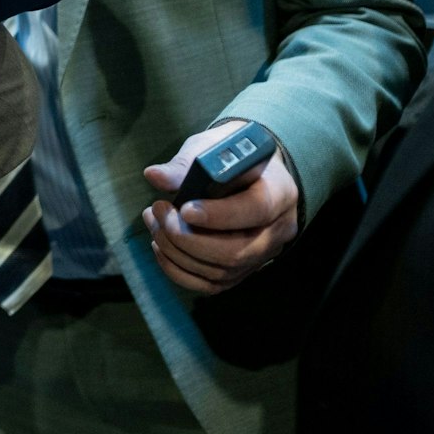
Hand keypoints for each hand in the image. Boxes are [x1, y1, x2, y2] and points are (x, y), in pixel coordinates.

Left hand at [140, 120, 299, 294]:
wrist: (251, 173)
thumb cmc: (231, 157)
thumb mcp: (212, 148)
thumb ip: (186, 164)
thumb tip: (154, 176)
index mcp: (279, 192)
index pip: (256, 211)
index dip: (218, 215)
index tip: (184, 208)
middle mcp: (278, 230)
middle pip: (236, 251)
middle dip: (188, 238)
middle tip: (159, 212)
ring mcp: (263, 255)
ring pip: (221, 271)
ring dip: (177, 252)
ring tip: (154, 222)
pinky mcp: (244, 270)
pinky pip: (212, 284)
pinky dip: (180, 270)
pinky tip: (161, 246)